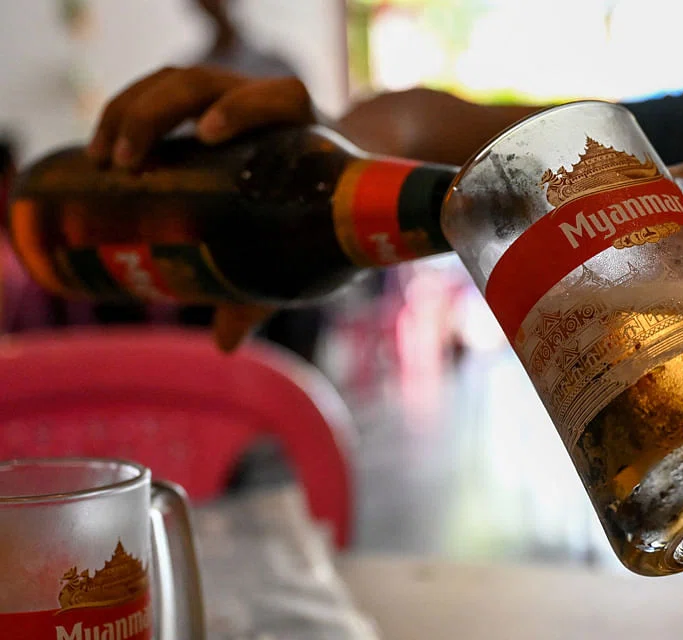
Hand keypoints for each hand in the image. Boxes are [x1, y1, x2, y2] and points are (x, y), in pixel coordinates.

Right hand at [87, 66, 318, 350]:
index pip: (281, 97)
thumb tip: (224, 344)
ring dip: (130, 110)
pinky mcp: (205, 109)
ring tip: (100, 158)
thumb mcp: (304, 254)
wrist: (339, 186)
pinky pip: (162, 96)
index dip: (244, 106)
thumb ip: (269, 292)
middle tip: (124, 163)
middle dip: (156, 112)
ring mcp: (234, 100)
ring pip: (176, 82)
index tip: (207, 133)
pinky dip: (128, 114)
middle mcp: (268, 106)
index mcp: (306, 132)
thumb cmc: (324, 221)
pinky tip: (101, 153)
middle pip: (207, 83)